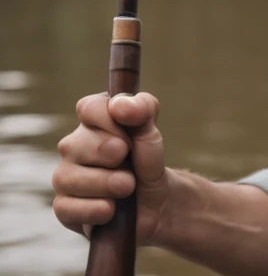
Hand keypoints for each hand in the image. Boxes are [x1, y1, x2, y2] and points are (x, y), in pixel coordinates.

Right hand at [53, 91, 168, 244]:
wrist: (154, 203)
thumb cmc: (147, 162)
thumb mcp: (152, 132)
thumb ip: (142, 110)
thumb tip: (120, 106)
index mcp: (94, 120)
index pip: (88, 108)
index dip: (110, 121)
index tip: (128, 137)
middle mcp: (73, 145)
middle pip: (76, 143)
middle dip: (111, 155)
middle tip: (130, 165)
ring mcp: (65, 176)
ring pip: (68, 177)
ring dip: (106, 184)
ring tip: (127, 187)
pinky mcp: (64, 207)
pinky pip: (65, 208)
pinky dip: (94, 210)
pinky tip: (111, 209)